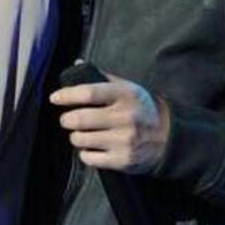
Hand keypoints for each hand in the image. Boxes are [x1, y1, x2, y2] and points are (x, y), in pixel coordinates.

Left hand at [49, 73, 170, 172]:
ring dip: (75, 136)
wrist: (169, 137)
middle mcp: (125, 118)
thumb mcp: (127, 88)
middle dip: (67, 119)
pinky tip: (92, 147)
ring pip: (81, 139)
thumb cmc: (141, 108)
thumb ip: (101, 76)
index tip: (55, 98)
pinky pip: (89, 158)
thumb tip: (76, 64)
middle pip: (81, 119)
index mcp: (125, 95)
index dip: (67, 95)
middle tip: (67, 119)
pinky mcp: (123, 160)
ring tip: (81, 133)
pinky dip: (85, 153)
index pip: (89, 93)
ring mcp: (124, 141)